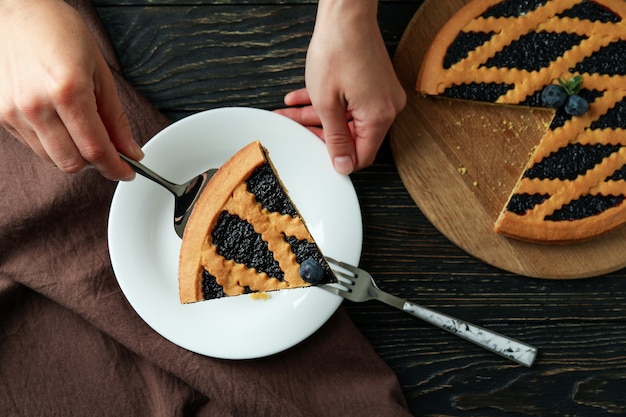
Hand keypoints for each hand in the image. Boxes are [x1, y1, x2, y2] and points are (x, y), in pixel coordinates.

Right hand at [0, 0, 141, 180]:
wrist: (18, 10)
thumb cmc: (60, 32)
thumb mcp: (100, 73)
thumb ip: (115, 118)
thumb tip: (130, 150)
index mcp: (67, 92)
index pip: (96, 150)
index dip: (116, 168)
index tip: (128, 172)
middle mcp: (36, 106)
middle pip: (73, 163)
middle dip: (97, 163)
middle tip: (110, 151)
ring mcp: (14, 112)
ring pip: (53, 159)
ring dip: (75, 155)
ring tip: (86, 133)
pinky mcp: (2, 115)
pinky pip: (35, 147)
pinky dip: (55, 145)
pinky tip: (62, 124)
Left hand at [276, 0, 405, 174]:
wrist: (346, 12)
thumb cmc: (338, 49)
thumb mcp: (327, 103)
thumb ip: (335, 138)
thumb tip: (343, 165)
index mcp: (379, 117)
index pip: (362, 156)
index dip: (337, 159)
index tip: (316, 155)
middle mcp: (387, 108)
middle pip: (352, 135)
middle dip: (320, 132)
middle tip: (297, 130)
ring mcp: (382, 94)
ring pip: (346, 117)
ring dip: (317, 115)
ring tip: (290, 111)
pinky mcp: (375, 83)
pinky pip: (350, 101)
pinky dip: (327, 101)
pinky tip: (301, 98)